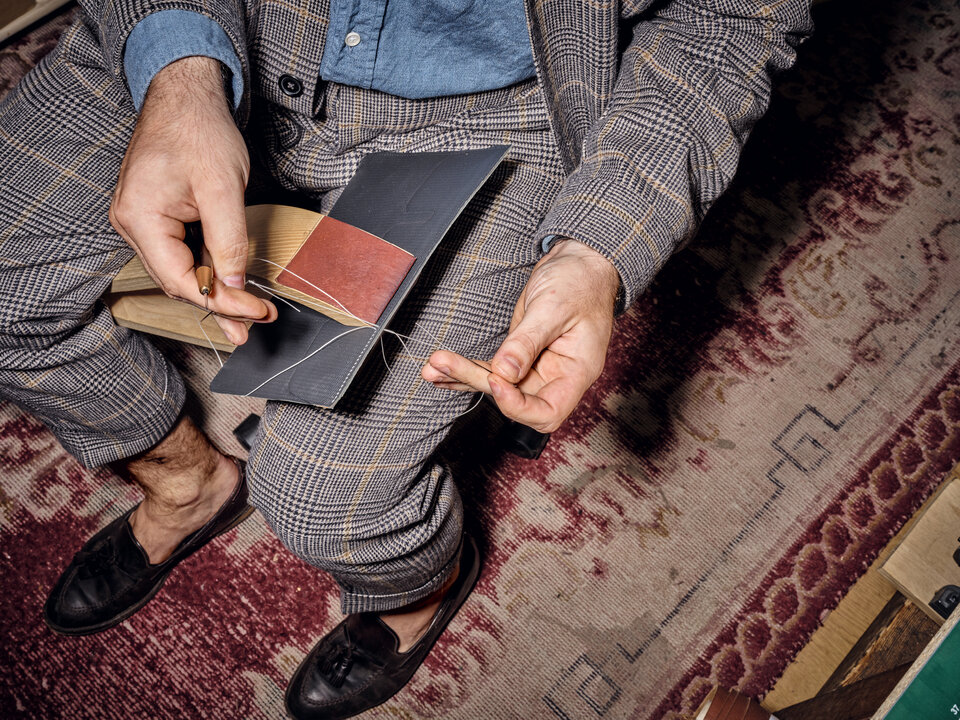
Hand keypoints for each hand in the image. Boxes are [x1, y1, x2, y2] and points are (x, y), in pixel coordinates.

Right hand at [109, 56, 275, 344]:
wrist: (187, 92)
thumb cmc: (199, 130)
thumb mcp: (222, 188)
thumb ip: (228, 240)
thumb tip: (234, 285)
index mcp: (140, 218)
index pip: (182, 280)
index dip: (222, 302)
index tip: (257, 312)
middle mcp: (132, 223)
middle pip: (177, 280)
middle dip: (219, 304)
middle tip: (254, 324)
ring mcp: (142, 219)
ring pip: (180, 269)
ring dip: (215, 291)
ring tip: (247, 314)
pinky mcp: (157, 215)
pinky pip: (182, 252)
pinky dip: (208, 268)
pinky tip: (230, 285)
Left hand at [422, 238, 618, 432]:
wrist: (580, 263)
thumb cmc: (580, 282)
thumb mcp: (554, 308)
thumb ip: (528, 341)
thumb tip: (505, 372)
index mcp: (576, 372)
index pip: (548, 411)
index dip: (519, 406)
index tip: (496, 381)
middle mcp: (556, 376)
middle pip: (514, 398)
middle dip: (477, 381)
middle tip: (442, 364)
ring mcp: (536, 367)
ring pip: (497, 384)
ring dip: (463, 376)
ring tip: (432, 367)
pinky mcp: (519, 355)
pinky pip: (492, 369)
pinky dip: (466, 369)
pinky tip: (442, 369)